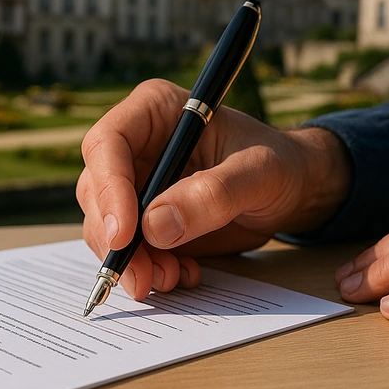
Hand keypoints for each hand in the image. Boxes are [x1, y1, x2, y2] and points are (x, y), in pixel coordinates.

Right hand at [77, 79, 350, 299]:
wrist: (292, 191)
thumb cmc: (278, 164)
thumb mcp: (258, 173)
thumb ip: (213, 194)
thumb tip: (155, 226)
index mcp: (154, 111)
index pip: (107, 144)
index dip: (108, 189)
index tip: (126, 234)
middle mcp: (136, 145)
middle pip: (96, 191)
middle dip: (116, 239)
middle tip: (145, 276)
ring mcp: (137, 183)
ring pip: (105, 225)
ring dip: (131, 261)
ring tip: (172, 277)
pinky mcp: (145, 219)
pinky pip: (128, 248)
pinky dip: (147, 269)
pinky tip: (182, 274)